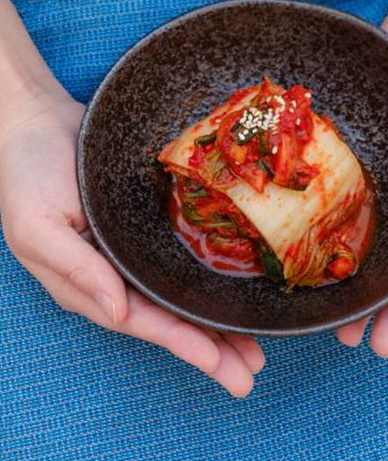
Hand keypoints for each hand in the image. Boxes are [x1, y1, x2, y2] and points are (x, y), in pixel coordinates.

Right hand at [0, 90, 263, 396]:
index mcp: (88, 283)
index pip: (142, 321)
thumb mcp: (38, 227)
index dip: (181, 342)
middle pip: (168, 317)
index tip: (219, 362)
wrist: (39, 122)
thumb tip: (119, 312)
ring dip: (216, 321)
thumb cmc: (28, 174)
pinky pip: (179, 258)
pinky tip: (231, 290)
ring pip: (180, 293)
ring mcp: (132, 250)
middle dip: (210, 346)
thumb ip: (77, 271)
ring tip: (254, 346)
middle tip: (251, 370)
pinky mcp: (146, 225)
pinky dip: (205, 278)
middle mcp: (114, 274)